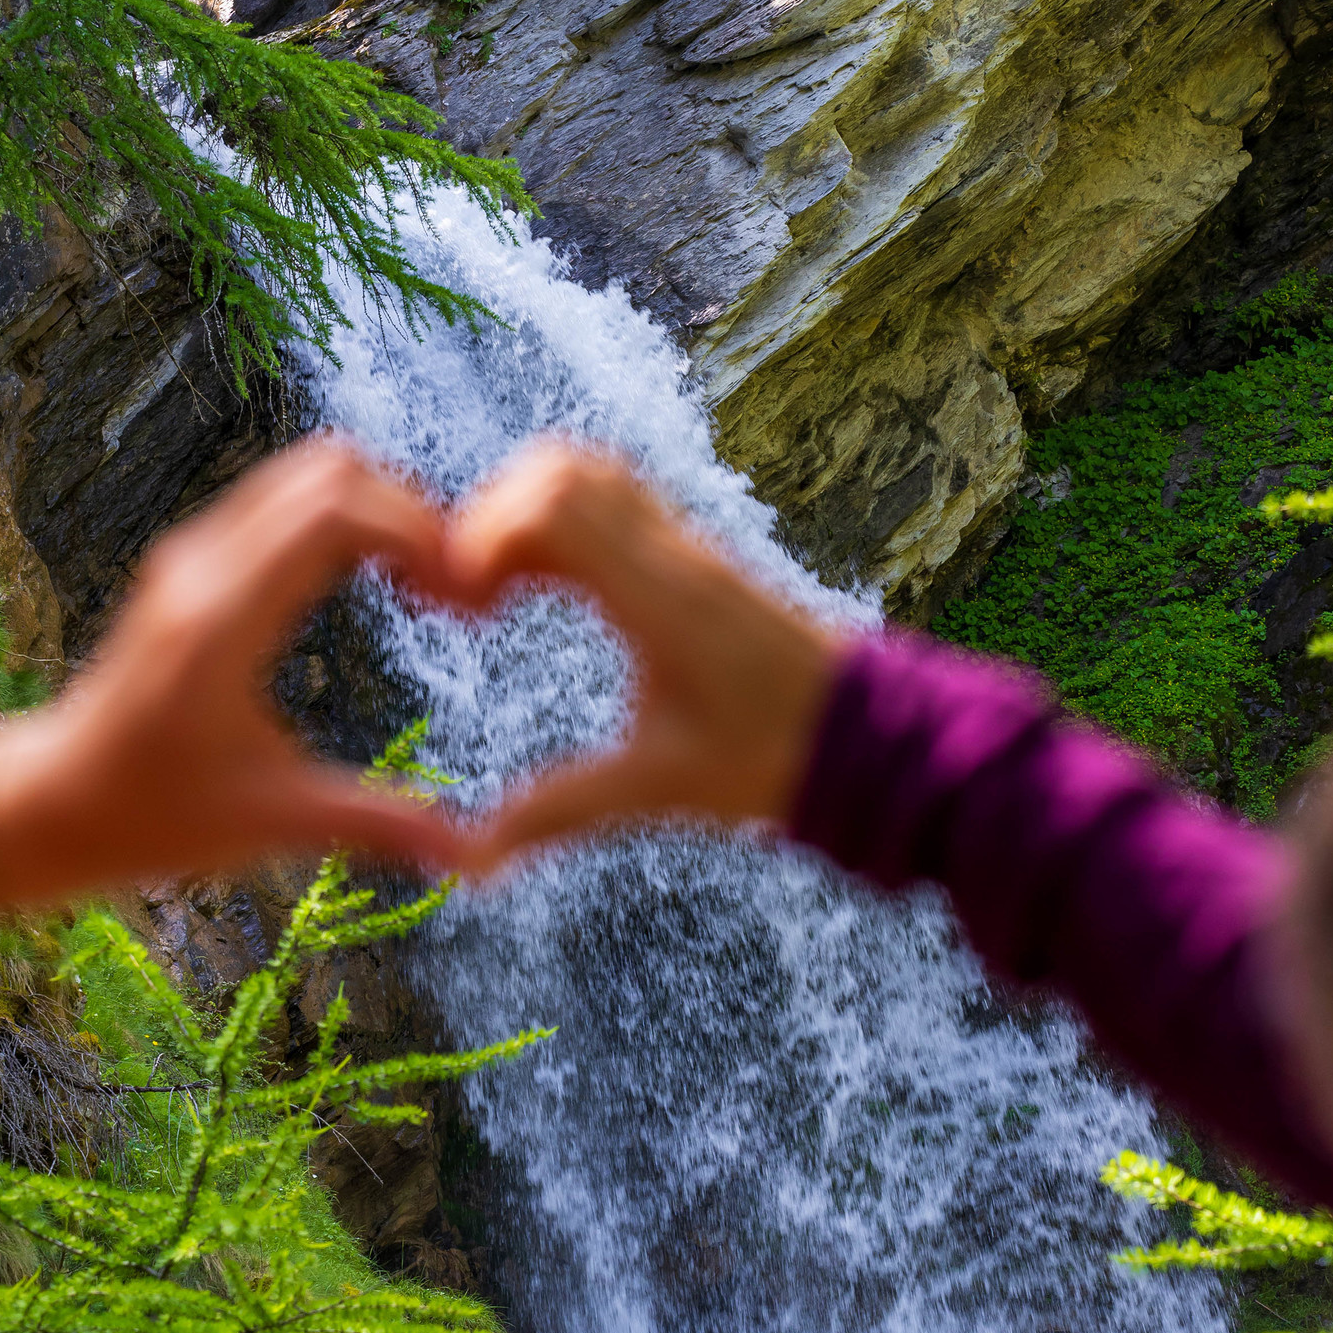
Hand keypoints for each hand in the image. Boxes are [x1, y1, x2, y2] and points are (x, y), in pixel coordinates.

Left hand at [11, 438, 467, 887]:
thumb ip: (375, 825)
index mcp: (222, 619)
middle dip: (409, 510)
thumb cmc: (148, 818)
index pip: (335, 509)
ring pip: (306, 475)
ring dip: (378, 509)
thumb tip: (476, 855)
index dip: (417, 530)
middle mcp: (204, 567)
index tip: (460, 596)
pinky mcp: (194, 565)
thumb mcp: (270, 823)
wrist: (50, 805)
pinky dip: (343, 521)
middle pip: (329, 469)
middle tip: (451, 586)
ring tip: (423, 584)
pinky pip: (284, 503)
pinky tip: (374, 584)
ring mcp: (194, 557)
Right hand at [444, 441, 852, 866]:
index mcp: (659, 598)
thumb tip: (473, 862)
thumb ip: (559, 813)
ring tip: (500, 590)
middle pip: (559, 470)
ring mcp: (685, 543)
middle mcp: (671, 552)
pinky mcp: (693, 551)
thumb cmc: (770, 758)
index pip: (553, 505)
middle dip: (492, 519)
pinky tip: (547, 587)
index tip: (465, 607)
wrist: (867, 734)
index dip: (485, 537)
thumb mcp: (655, 790)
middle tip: (471, 598)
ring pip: (588, 472)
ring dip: (526, 513)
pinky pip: (616, 498)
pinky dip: (564, 521)